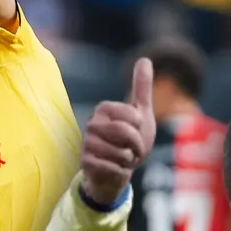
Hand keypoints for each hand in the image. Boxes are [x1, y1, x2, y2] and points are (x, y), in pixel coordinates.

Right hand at [80, 58, 155, 205]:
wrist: (116, 171)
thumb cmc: (129, 141)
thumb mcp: (140, 113)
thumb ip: (141, 87)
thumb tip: (144, 59)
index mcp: (104, 109)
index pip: (133, 117)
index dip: (141, 128)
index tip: (136, 132)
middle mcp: (92, 124)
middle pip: (126, 133)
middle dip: (137, 146)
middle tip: (133, 149)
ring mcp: (87, 143)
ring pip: (121, 153)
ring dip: (128, 160)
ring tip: (122, 159)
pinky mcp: (86, 163)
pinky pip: (114, 167)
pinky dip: (121, 171)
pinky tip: (115, 169)